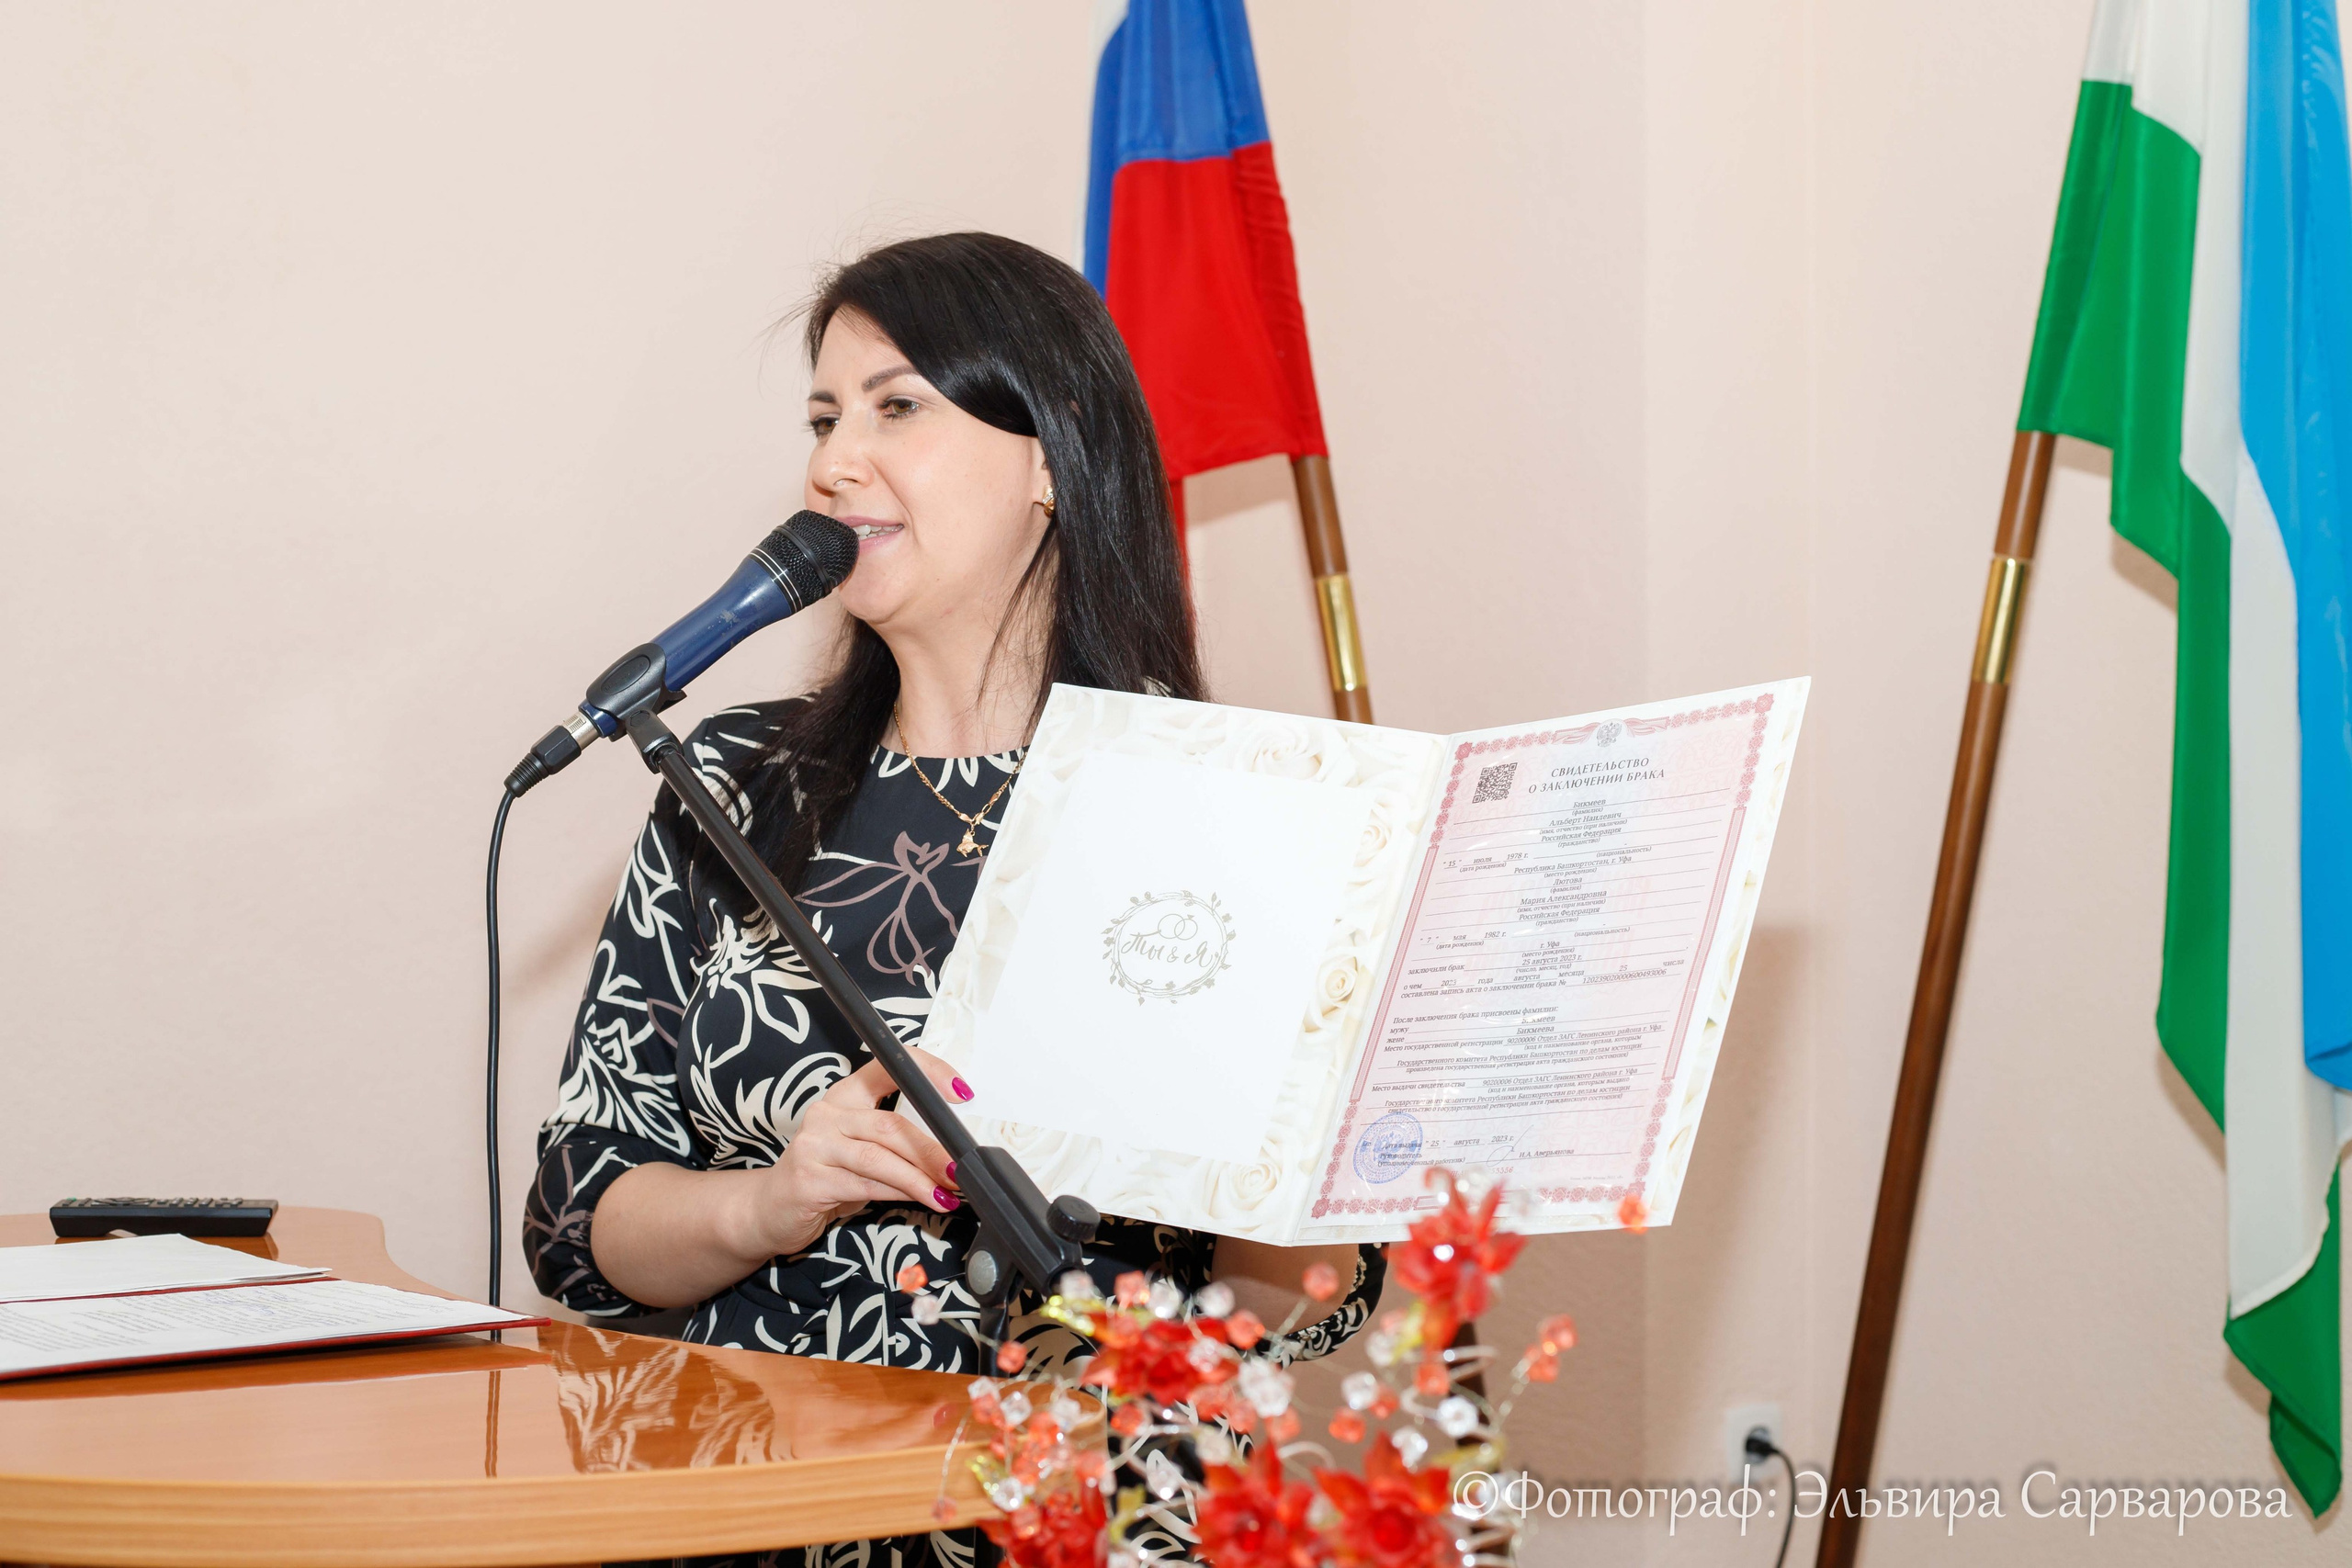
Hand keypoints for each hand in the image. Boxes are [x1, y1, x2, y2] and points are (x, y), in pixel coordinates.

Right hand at [729, 1046, 972, 1259]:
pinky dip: (900, 1193)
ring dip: (920, 1176)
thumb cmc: (827, 1176)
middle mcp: (827, 1113)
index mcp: (845, 1095)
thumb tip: (953, 1149)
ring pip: (879, 1157)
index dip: (928, 1073)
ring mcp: (814, 1145)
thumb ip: (897, 1142)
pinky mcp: (809, 1179)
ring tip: (948, 1190)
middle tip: (962, 1165)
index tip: (962, 1092)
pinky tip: (924, 1200)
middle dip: (934, 1147)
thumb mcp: (862, 1150)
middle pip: (890, 1124)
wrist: (770, 1209)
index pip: (888, 1067)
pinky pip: (865, 1184)